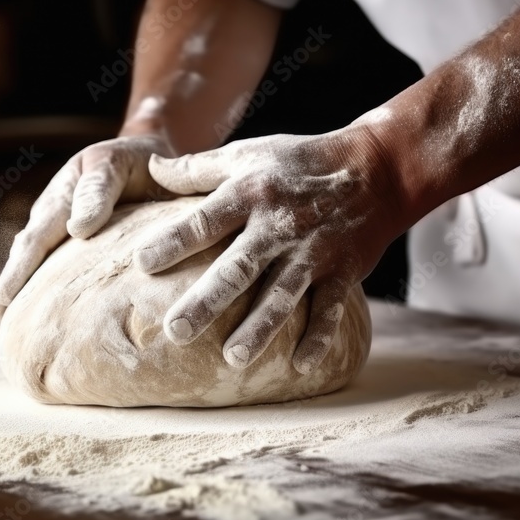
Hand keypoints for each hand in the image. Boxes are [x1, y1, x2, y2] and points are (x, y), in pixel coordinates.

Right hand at [0, 131, 173, 331]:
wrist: (148, 153)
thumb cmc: (135, 160)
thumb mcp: (116, 165)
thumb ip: (98, 193)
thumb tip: (75, 230)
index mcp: (60, 199)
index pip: (33, 244)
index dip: (15, 276)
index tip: (0, 306)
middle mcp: (54, 216)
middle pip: (26, 257)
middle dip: (8, 291)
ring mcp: (64, 228)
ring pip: (40, 263)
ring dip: (24, 291)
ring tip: (9, 325)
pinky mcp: (81, 241)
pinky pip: (61, 266)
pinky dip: (49, 287)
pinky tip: (48, 311)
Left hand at [134, 127, 403, 373]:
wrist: (378, 168)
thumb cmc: (302, 161)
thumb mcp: (249, 153)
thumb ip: (198, 168)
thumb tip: (151, 170)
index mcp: (250, 194)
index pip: (205, 221)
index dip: (174, 241)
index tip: (141, 264)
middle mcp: (279, 226)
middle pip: (237, 267)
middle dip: (207, 300)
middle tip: (175, 331)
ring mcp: (313, 252)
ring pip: (281, 294)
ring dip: (259, 327)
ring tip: (233, 359)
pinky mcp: (343, 271)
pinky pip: (329, 309)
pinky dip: (318, 337)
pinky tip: (299, 366)